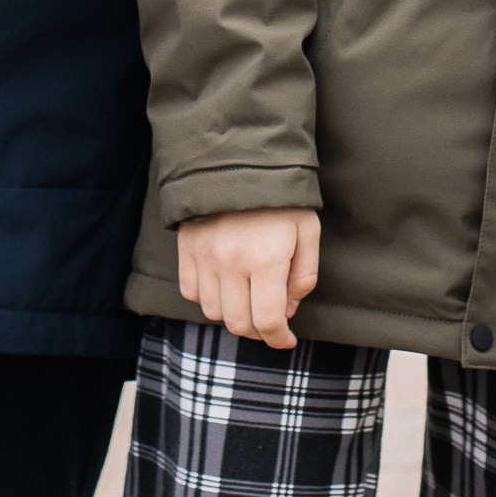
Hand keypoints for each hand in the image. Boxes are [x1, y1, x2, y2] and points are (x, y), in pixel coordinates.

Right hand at [177, 208, 321, 348]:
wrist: (241, 156)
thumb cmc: (282, 196)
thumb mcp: (308, 231)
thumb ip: (304, 275)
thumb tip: (288, 309)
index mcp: (267, 258)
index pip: (268, 320)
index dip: (279, 339)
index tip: (286, 340)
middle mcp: (231, 261)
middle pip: (239, 323)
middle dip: (258, 331)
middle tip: (269, 323)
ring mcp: (204, 254)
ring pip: (213, 311)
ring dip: (233, 314)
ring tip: (248, 301)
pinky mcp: (187, 246)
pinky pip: (190, 291)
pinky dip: (207, 297)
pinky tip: (224, 286)